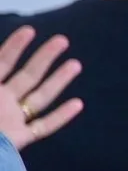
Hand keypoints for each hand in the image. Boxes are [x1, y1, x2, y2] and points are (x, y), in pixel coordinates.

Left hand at [0, 29, 82, 148]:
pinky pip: (43, 127)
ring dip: (58, 81)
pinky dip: (60, 116)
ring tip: (75, 64)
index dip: (14, 47)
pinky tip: (77, 104)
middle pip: (27, 76)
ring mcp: (12, 122)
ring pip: (40, 98)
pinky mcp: (19, 140)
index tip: (29, 30)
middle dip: (44, 57)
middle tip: (62, 40)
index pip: (2, 64)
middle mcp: (1, 103)